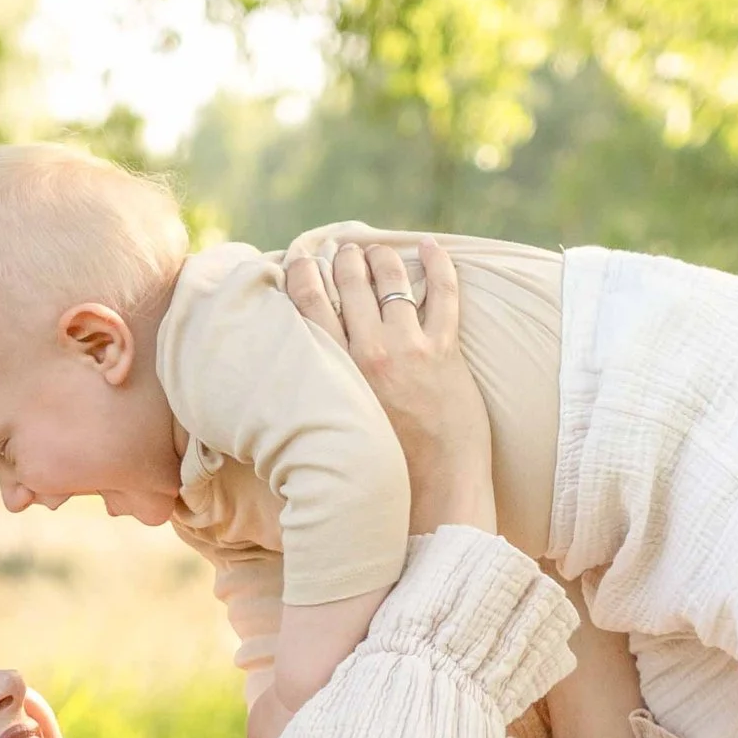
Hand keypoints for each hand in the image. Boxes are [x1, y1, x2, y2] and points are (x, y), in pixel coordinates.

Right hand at [282, 230, 496, 537]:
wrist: (434, 492)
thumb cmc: (382, 471)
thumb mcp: (334, 430)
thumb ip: (317, 399)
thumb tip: (293, 387)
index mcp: (335, 373)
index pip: (309, 305)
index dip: (303, 273)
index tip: (301, 258)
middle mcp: (369, 353)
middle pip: (350, 282)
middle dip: (344, 258)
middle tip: (343, 251)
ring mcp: (409, 348)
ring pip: (391, 280)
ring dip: (381, 257)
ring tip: (376, 251)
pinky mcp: (444, 351)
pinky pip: (444, 292)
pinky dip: (438, 263)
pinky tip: (431, 245)